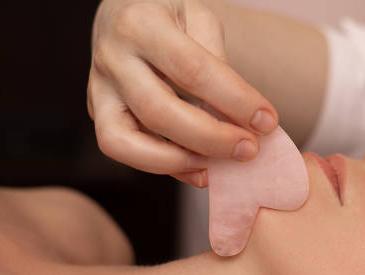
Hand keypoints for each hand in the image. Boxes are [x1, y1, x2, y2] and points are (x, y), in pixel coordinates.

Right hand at [87, 0, 277, 186]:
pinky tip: (197, 169)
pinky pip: (123, 150)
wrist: (125, 15)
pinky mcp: (97, 113)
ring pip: (123, 141)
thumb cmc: (169, 17)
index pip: (192, 70)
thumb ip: (217, 65)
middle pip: (159, 111)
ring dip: (178, 162)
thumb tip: (241, 121)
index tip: (267, 122)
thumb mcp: (199, 20)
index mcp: (141, 24)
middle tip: (249, 150)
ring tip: (217, 167)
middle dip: (211, 139)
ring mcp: (98, 89)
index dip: (234, 101)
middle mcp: (112, 58)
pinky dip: (163, 166)